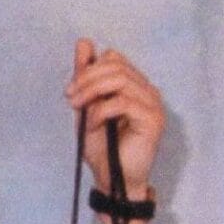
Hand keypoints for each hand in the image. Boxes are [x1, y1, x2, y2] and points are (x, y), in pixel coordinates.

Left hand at [65, 39, 164, 223]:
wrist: (112, 181)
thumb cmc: (103, 149)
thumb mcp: (87, 108)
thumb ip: (86, 78)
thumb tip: (83, 43)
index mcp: (133, 85)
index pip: (113, 58)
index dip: (89, 69)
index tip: (70, 92)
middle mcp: (146, 90)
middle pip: (116, 64)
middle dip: (87, 79)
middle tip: (71, 99)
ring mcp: (153, 103)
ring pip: (120, 79)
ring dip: (92, 93)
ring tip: (80, 111)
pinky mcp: (153, 119)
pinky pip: (123, 102)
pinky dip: (101, 111)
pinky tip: (94, 125)